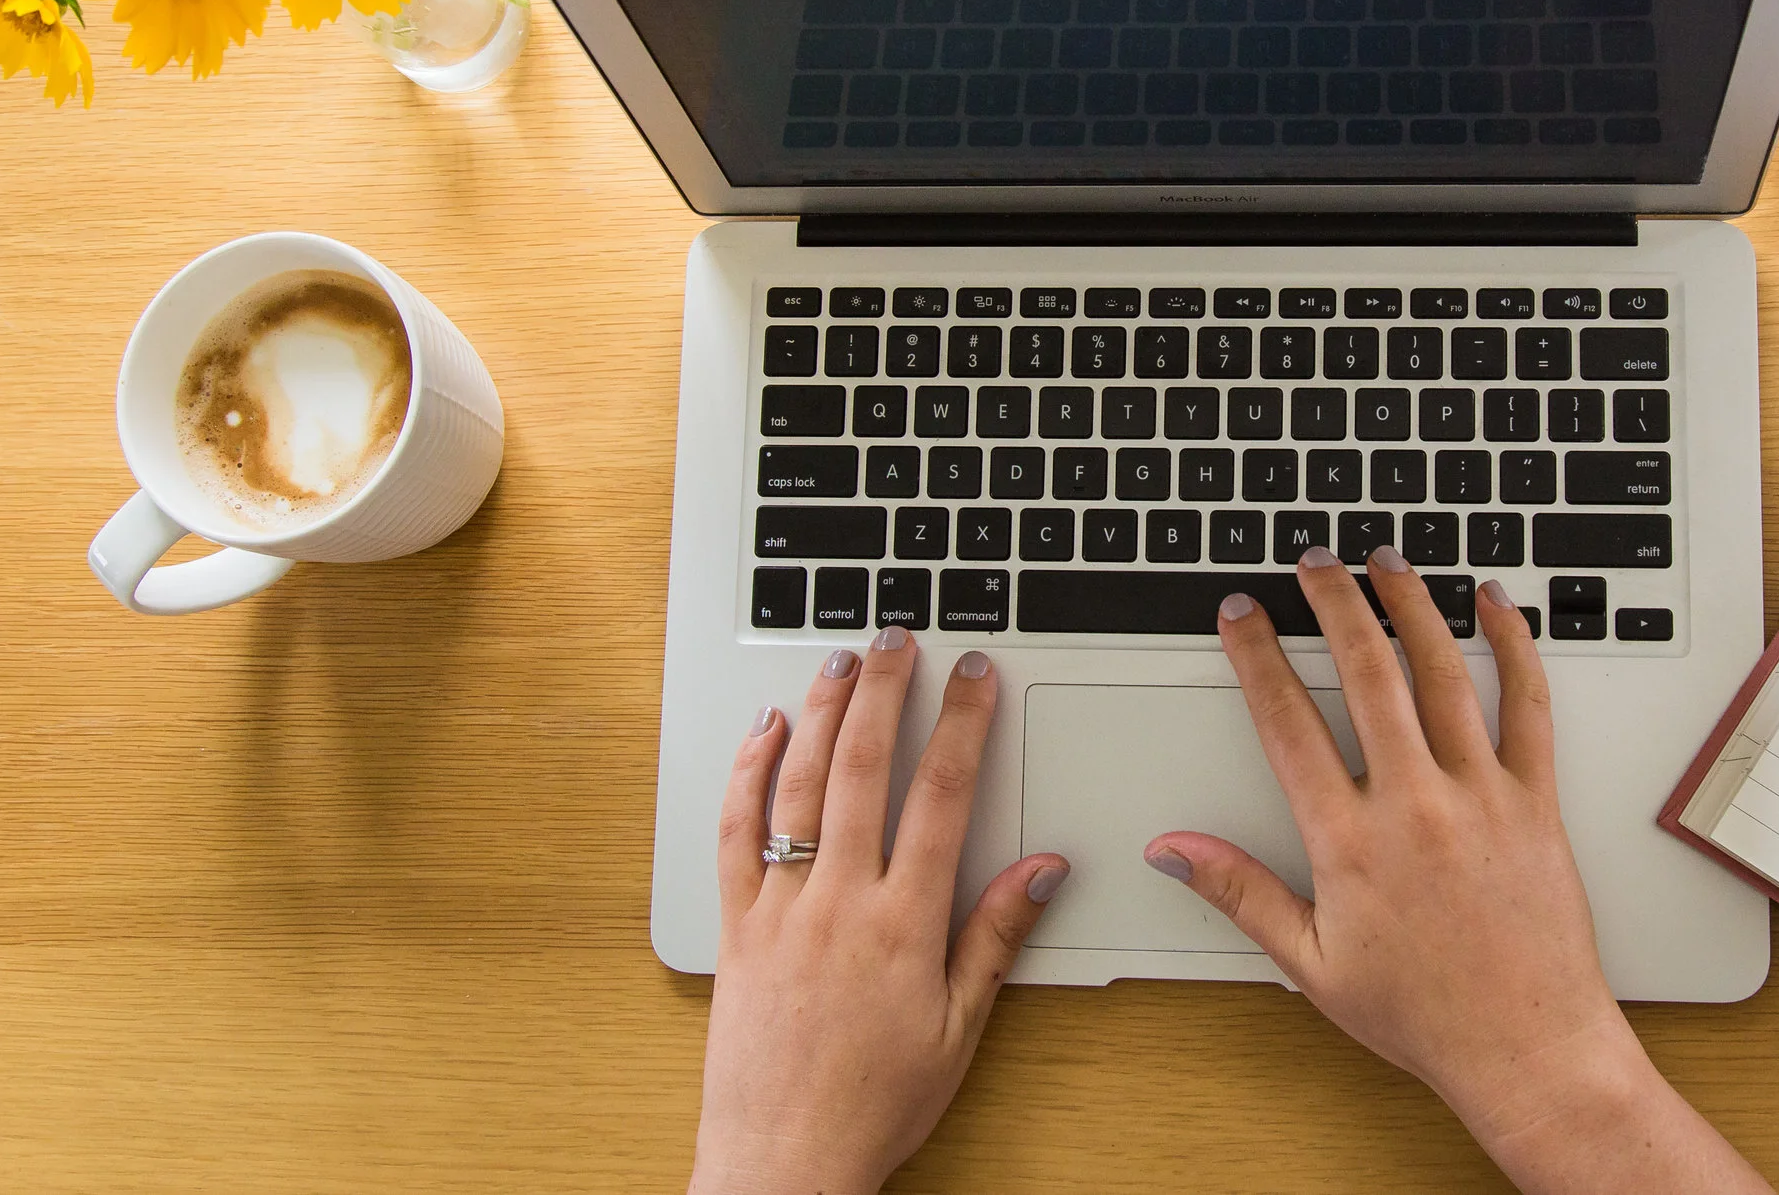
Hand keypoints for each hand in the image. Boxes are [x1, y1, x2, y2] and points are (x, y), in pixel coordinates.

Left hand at [690, 632, 1067, 1194]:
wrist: (782, 1164)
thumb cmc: (874, 1105)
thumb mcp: (961, 1030)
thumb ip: (998, 936)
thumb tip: (1043, 866)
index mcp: (904, 926)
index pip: (943, 797)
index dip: (964, 724)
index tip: (976, 674)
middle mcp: (839, 903)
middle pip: (865, 769)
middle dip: (885, 691)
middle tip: (899, 636)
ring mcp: (779, 908)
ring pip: (799, 786)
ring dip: (821, 713)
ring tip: (840, 660)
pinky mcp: (734, 925)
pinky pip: (736, 831)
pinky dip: (748, 772)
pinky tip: (764, 729)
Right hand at [1147, 546, 1768, 1194]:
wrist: (1528, 1049)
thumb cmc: (1424, 1016)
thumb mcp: (1311, 965)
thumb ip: (1240, 893)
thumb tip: (1174, 849)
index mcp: (1351, 841)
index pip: (1288, 721)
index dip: (1257, 657)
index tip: (1241, 615)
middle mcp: (1416, 803)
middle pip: (1367, 671)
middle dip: (1332, 602)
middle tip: (1312, 561)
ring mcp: (1483, 794)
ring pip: (1443, 671)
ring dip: (1411, 604)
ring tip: (1385, 560)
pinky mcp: (1537, 800)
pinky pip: (1528, 703)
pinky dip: (1513, 644)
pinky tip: (1496, 604)